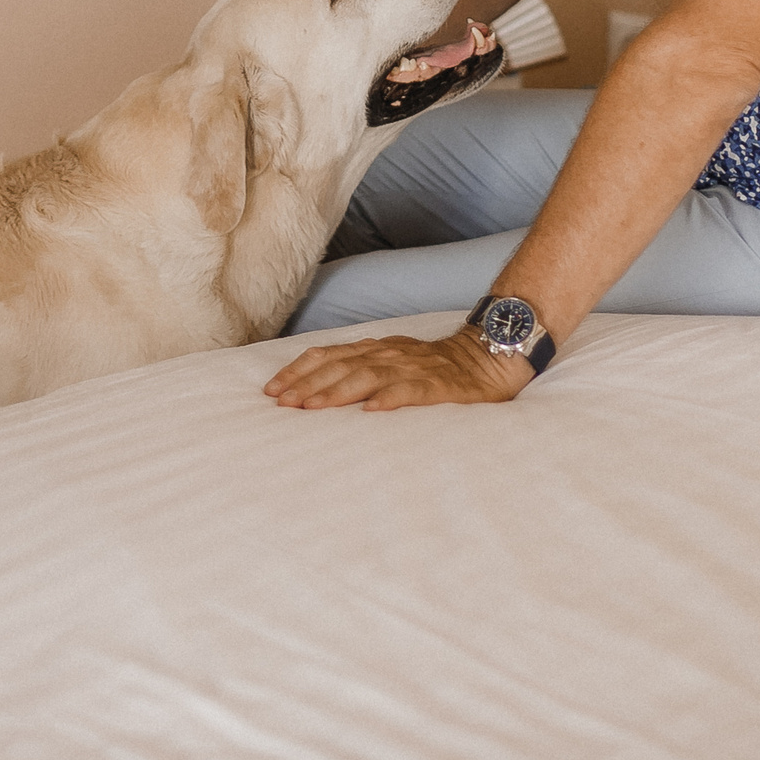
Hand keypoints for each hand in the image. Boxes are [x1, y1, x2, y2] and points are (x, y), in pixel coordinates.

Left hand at [262, 326, 534, 411]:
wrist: (488, 357)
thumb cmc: (435, 367)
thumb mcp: (392, 362)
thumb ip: (361, 371)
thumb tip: (316, 392)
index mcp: (375, 349)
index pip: (327, 355)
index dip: (297, 371)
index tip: (272, 390)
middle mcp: (388, 354)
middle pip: (339, 366)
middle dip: (307, 384)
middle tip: (281, 403)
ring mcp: (412, 368)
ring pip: (367, 376)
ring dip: (336, 392)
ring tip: (312, 408)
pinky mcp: (438, 385)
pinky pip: (411, 391)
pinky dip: (389, 398)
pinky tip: (371, 411)